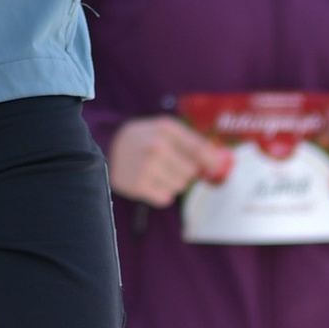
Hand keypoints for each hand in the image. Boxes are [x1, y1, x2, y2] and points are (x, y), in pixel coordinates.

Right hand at [105, 114, 232, 208]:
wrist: (108, 147)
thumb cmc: (144, 139)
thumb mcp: (165, 130)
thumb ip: (193, 142)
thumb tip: (220, 160)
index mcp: (165, 129)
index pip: (198, 149)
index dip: (211, 161)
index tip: (215, 167)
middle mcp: (156, 146)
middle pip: (190, 172)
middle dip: (184, 171)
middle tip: (170, 166)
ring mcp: (146, 166)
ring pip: (179, 186)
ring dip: (172, 183)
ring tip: (157, 173)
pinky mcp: (138, 185)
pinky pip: (165, 198)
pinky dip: (161, 194)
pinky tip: (150, 182)